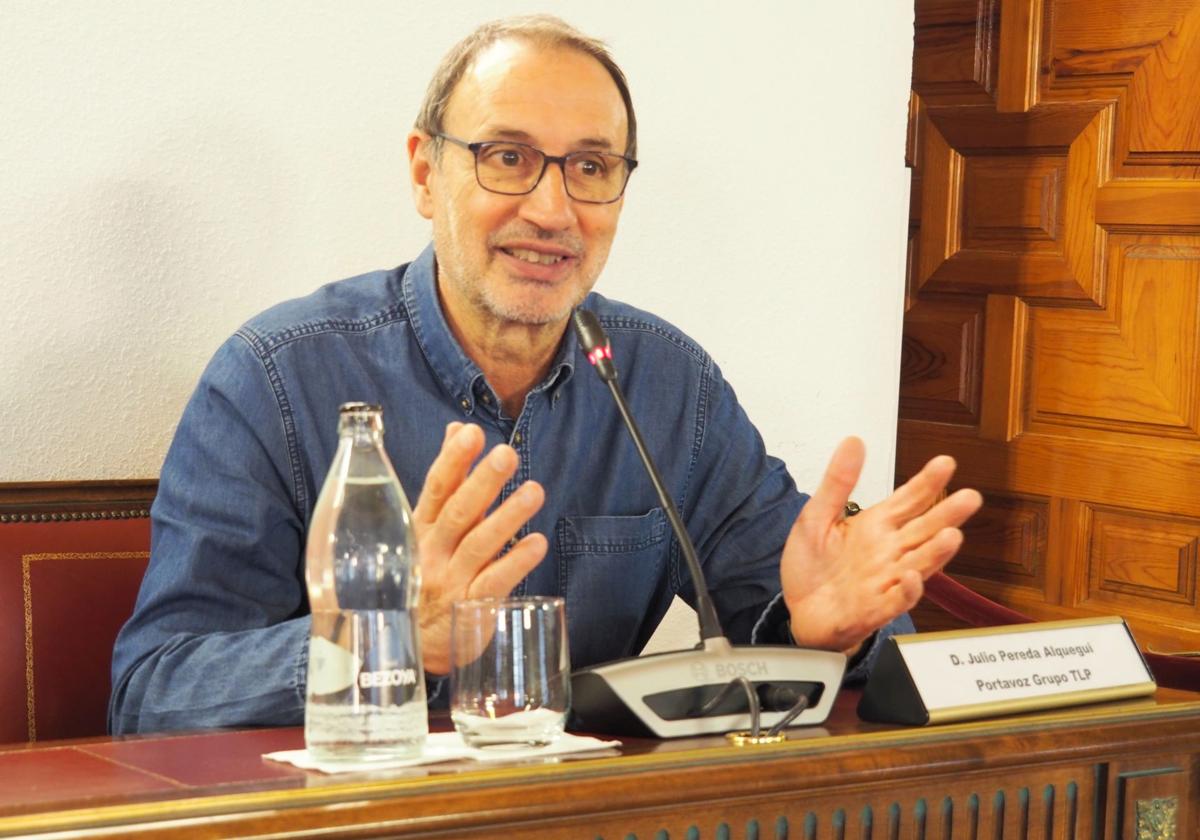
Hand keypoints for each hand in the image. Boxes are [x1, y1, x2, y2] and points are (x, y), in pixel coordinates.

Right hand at [411, 422, 546, 673]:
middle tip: (506, 454)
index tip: (471, 434)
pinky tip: (537, 543)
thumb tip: (457, 430)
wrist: (412, 643)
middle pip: (459, 513)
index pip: (435, 490)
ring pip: (480, 545)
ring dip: (508, 517)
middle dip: (483, 482)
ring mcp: (451, 581)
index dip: (452, 461)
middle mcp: (433, 552)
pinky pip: (495, 582)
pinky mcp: (472, 608)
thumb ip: (448, 477)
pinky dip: (516, 562)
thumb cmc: (425, 571)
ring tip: (534, 491)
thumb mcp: (429, 523)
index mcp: (420, 528)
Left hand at [780, 437, 981, 653]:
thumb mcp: (816, 516)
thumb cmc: (813, 567)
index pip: (909, 500)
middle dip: (947, 514)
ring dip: (936, 552)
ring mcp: (884, 581)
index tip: (946, 463)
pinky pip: (895, 601)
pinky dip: (905, 590)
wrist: (797, 611)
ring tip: (952, 535)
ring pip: (919, 564)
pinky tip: (912, 576)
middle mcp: (888, 552)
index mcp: (876, 526)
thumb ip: (838, 482)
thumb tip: (854, 441)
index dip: (927, 482)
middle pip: (924, 530)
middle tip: (970, 497)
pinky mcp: (873, 609)